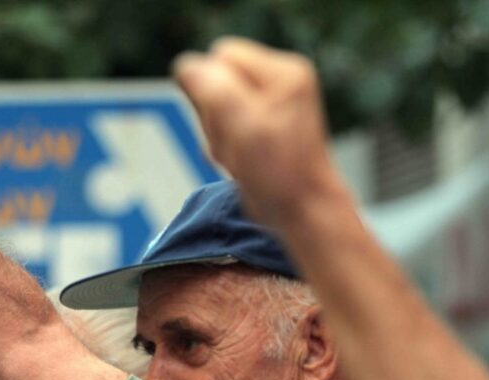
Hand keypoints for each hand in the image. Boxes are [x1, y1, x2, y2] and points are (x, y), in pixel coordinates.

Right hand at [174, 38, 341, 227]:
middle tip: (238, 146)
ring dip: (219, 135)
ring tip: (241, 157)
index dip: (211, 91)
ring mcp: (273, 104)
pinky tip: (242, 162)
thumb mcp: (243, 127)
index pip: (221, 56)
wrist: (302, 214)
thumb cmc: (280, 175)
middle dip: (215, 116)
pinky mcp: (263, 125)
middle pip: (216, 80)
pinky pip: (224, 125)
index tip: (229, 124)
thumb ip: (212, 90)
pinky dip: (225, 146)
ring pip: (216, 106)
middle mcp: (282, 81)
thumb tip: (186, 67)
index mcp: (284, 72)